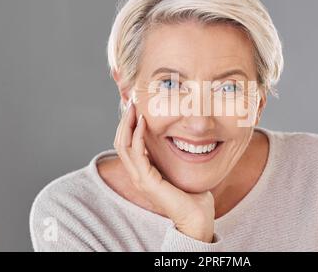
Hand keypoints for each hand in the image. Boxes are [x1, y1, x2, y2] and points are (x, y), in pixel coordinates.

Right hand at [113, 100, 215, 242]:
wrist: (197, 216)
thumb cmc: (192, 195)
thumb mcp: (179, 170)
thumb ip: (174, 157)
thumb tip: (180, 138)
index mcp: (143, 172)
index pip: (127, 145)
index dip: (128, 125)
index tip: (136, 107)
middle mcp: (137, 175)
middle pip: (120, 142)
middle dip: (124, 120)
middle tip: (131, 101)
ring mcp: (140, 179)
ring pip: (123, 146)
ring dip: (127, 124)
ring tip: (134, 107)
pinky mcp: (147, 181)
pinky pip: (136, 153)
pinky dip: (138, 135)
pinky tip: (143, 122)